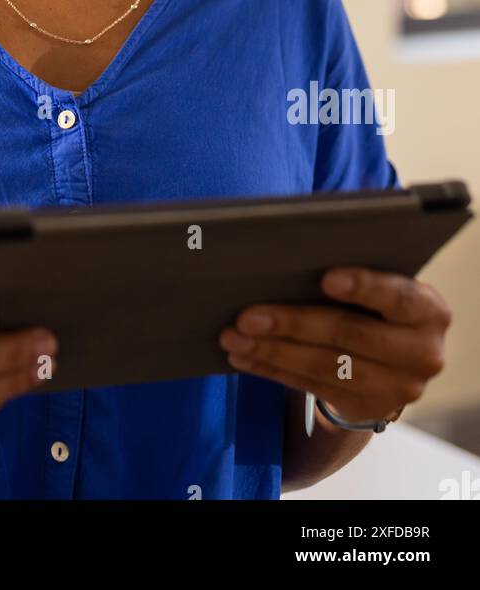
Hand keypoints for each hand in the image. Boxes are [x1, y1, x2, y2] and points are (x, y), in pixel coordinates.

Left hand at [218, 268, 452, 424]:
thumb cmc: (378, 298)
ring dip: (272, 352)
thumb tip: (285, 251)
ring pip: (325, 368)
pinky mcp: (366, 410)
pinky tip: (244, 356)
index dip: (364, 287)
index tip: (326, 277)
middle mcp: (422, 355)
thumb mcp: (382, 281)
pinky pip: (311, 388)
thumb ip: (354, 267)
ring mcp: (396, 390)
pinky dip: (272, 370)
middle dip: (293, 323)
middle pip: (350, 336)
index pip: (399, 298)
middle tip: (246, 315)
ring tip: (232, 337)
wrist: (394, 354)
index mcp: (429, 311)